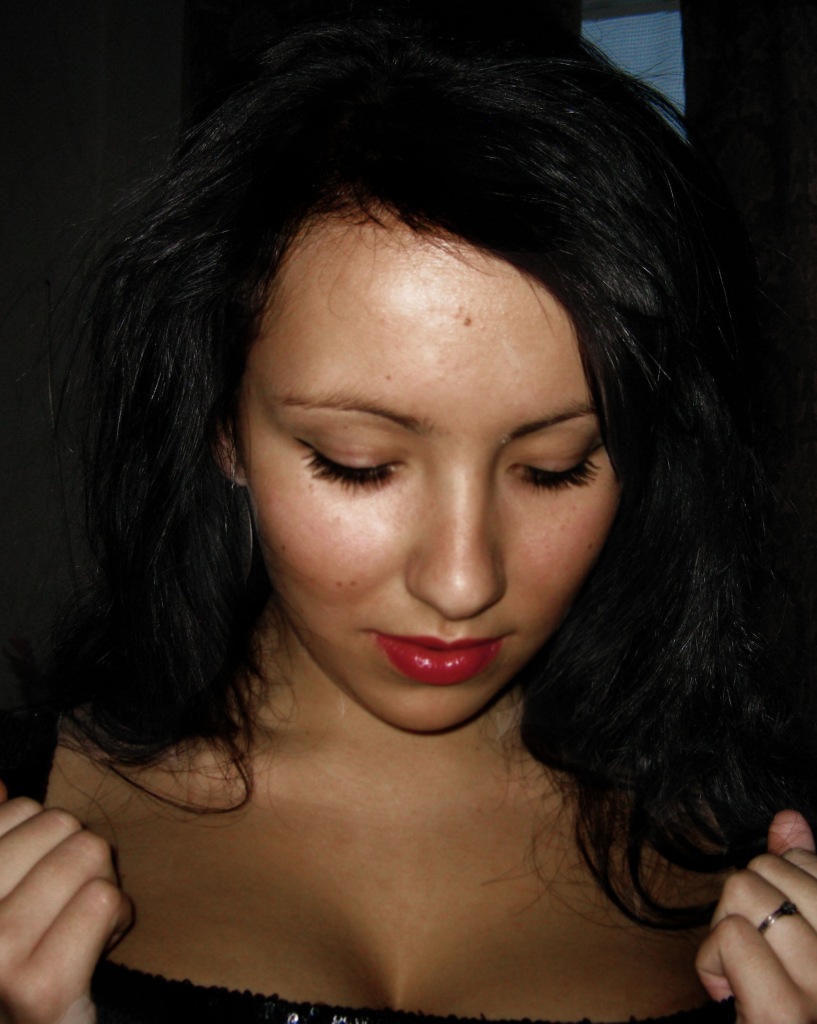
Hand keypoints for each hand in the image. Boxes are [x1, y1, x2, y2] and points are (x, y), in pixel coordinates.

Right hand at [0, 780, 131, 1023]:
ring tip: (84, 928)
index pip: (18, 809)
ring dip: (103, 887)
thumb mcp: (6, 902)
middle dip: (80, 860)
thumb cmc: (25, 972)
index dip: (47, 841)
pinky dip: (118, 917)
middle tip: (68, 910)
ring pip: (87, 853)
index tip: (40, 887)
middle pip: (59, 824)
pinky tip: (102, 947)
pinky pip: (103, 899)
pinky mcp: (39, 986)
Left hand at [697, 809, 816, 1021]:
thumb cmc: (784, 1008)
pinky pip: (733, 936)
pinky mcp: (783, 1021)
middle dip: (744, 906)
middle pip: (771, 870)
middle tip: (756, 962)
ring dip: (725, 931)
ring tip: (742, 978)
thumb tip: (788, 820)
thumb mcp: (797, 946)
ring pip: (745, 891)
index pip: (811, 865)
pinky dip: (713, 958)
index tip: (778, 937)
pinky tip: (724, 994)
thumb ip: (803, 880)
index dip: (777, 887)